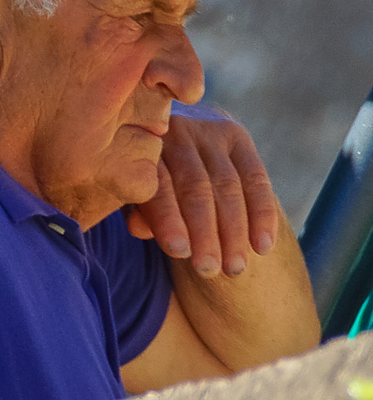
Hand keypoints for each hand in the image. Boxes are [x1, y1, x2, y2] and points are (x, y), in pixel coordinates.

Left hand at [124, 103, 278, 278]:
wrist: (177, 142)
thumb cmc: (150, 179)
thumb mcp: (137, 193)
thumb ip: (139, 210)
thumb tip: (140, 228)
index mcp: (143, 146)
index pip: (158, 185)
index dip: (168, 219)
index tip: (179, 252)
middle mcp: (176, 131)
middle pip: (195, 186)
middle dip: (204, 232)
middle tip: (208, 269)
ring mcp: (209, 130)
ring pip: (228, 185)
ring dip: (234, 231)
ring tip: (234, 267)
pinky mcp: (238, 135)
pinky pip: (256, 179)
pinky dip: (262, 215)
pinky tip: (262, 246)